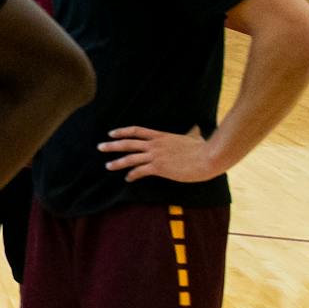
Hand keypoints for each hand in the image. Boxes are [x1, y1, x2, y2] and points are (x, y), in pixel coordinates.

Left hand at [99, 125, 226, 182]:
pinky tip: (127, 178)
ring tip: (108, 165)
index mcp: (161, 136)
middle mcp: (155, 144)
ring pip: (130, 158)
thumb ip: (191, 133)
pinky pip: (140, 171)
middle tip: (100, 147)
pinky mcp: (159, 168)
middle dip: (112, 145)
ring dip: (117, 162)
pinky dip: (132, 174)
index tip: (111, 133)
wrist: (208, 157)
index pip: (137, 130)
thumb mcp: (194, 137)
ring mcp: (156, 156)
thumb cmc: (204, 148)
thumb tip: (197, 129)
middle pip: (128, 143)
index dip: (122, 131)